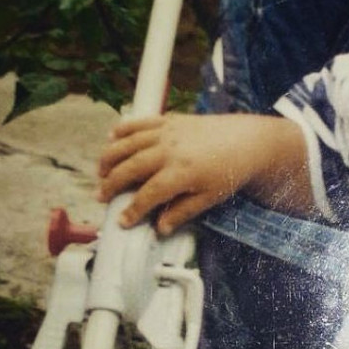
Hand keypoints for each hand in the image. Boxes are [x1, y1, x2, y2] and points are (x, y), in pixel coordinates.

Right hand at [97, 112, 309, 234]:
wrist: (248, 141)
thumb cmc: (229, 171)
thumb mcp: (209, 198)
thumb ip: (183, 213)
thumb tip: (160, 229)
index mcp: (181, 173)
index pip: (147, 195)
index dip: (132, 210)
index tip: (122, 221)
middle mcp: (170, 150)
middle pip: (130, 168)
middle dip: (112, 184)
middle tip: (101, 196)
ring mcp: (168, 132)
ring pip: (128, 143)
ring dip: (110, 157)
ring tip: (100, 172)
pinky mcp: (170, 120)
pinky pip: (140, 122)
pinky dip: (123, 129)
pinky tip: (111, 138)